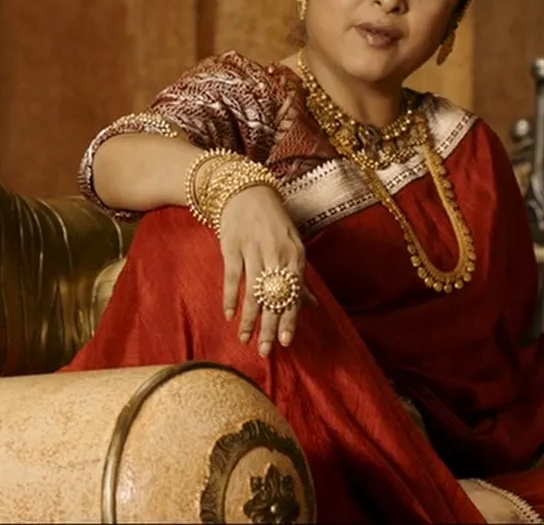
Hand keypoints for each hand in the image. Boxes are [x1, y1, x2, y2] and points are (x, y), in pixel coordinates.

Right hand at [216, 184, 315, 356]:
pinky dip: (230, 298)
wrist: (246, 191)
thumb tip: (313, 306)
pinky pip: (232, 277)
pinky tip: (230, 316)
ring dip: (249, 319)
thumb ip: (299, 279)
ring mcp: (254, 250)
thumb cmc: (273, 222)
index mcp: (295, 256)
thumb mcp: (293, 247)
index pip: (293, 295)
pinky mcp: (232, 246)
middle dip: (269, 327)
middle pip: (273, 298)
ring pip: (252, 292)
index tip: (285, 343)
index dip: (289, 320)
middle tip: (265, 351)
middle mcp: (276, 254)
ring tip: (245, 340)